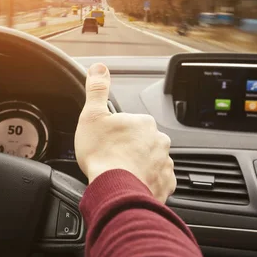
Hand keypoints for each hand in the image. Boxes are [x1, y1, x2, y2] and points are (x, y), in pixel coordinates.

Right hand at [74, 63, 175, 202]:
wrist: (115, 189)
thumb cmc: (103, 154)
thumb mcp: (92, 115)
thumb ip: (97, 89)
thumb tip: (99, 67)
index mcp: (143, 123)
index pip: (131, 123)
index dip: (117, 132)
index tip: (107, 141)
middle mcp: (159, 141)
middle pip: (143, 142)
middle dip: (130, 149)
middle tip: (111, 159)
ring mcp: (164, 164)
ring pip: (151, 162)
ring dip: (139, 166)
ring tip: (120, 174)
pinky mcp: (165, 185)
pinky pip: (157, 182)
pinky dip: (146, 183)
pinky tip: (131, 185)